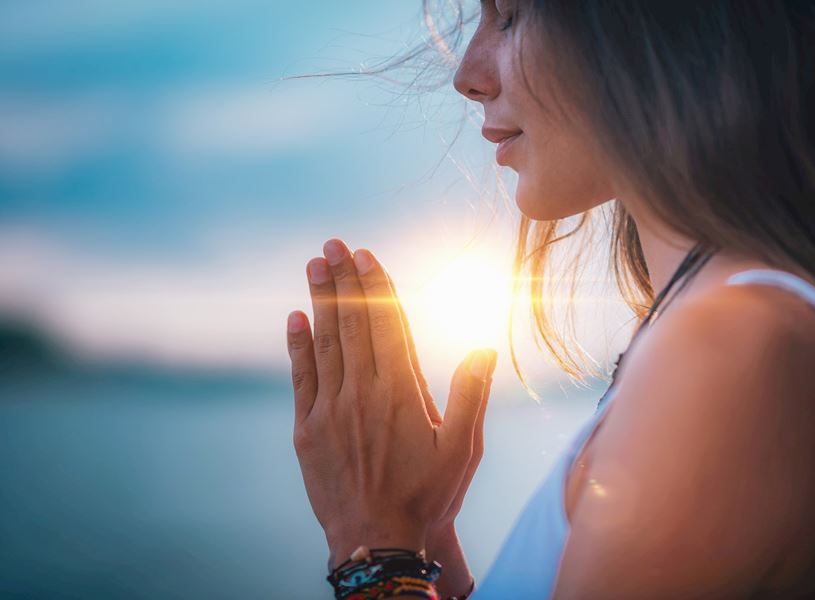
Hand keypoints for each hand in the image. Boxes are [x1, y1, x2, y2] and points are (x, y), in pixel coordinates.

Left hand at [286, 238, 496, 568]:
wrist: (378, 543)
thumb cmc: (428, 496)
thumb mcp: (463, 449)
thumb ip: (471, 394)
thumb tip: (483, 345)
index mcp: (402, 391)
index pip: (387, 324)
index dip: (376, 286)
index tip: (366, 255)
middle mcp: (363, 392)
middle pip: (353, 323)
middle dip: (344, 280)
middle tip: (333, 244)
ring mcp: (331, 409)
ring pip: (325, 342)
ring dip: (320, 301)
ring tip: (315, 265)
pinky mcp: (307, 428)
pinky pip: (302, 377)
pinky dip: (298, 345)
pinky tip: (295, 317)